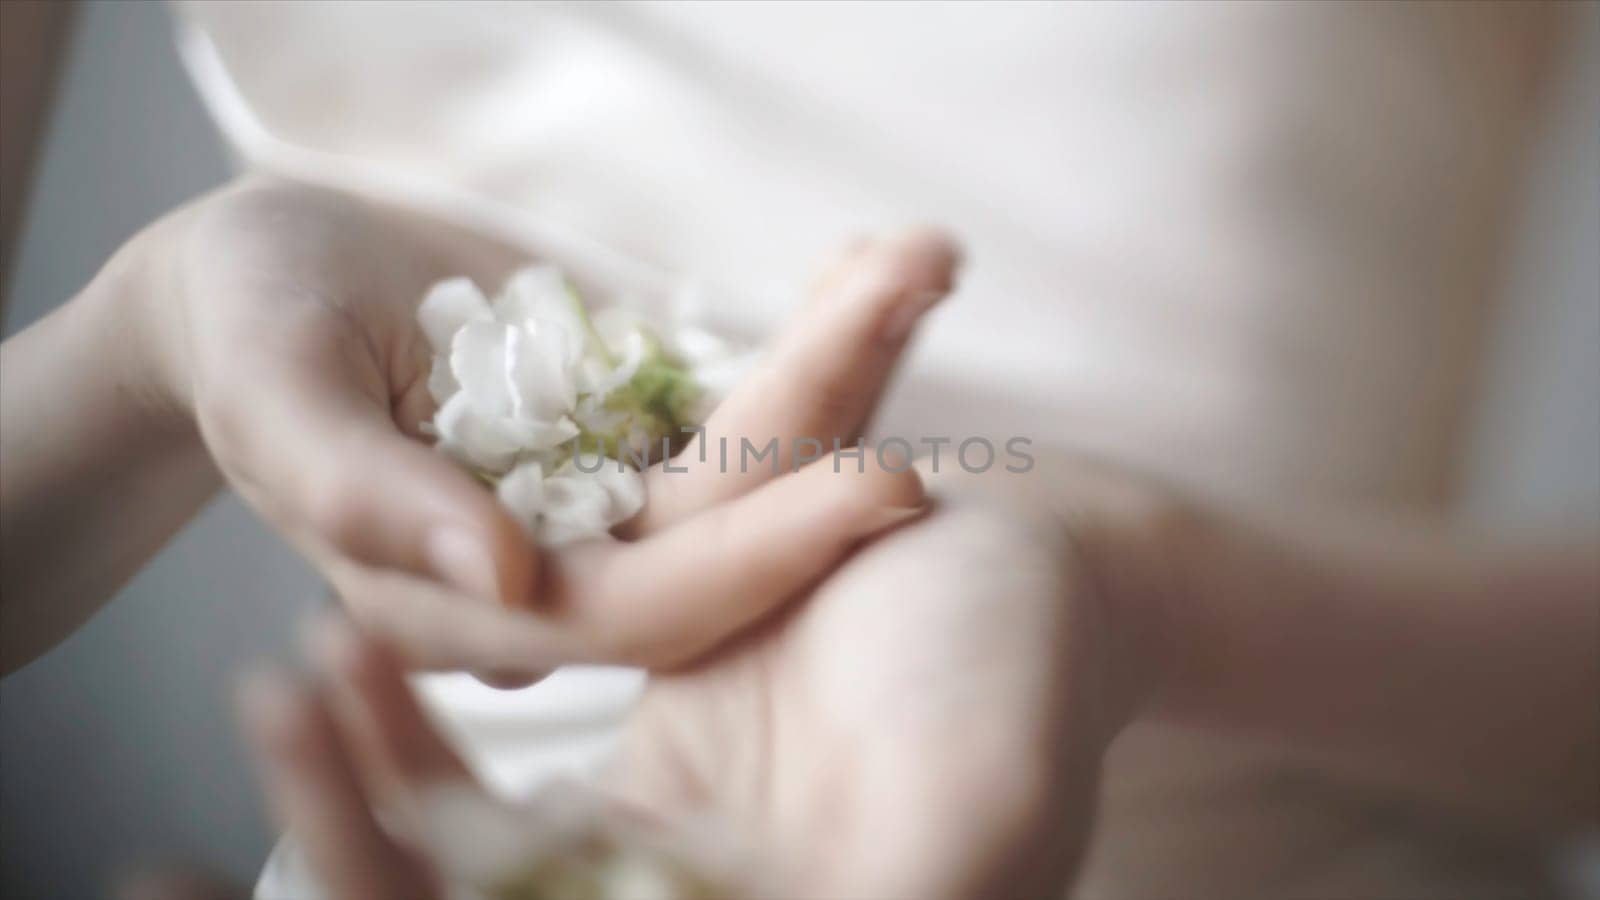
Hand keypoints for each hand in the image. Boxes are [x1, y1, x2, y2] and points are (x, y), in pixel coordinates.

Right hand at [133, 178, 956, 677]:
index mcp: (458, 607)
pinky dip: (807, 343)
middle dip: (833, 448)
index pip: (631, 614)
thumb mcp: (277, 389)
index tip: (883, 486)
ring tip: (920, 262)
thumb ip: (364, 494)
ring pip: (747, 474)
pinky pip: (738, 407)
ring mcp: (601, 510)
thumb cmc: (249, 322)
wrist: (276, 272)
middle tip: (932, 320)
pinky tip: (874, 270)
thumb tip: (494, 578)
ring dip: (841, 372)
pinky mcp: (635, 444)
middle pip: (721, 545)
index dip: (758, 562)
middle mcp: (550, 578)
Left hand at [239, 453, 1188, 897]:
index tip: (340, 841)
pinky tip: (347, 649)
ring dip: (363, 787)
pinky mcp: (642, 792)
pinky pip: (496, 795)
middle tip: (276, 716)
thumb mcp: (974, 808)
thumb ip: (899, 894)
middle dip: (359, 850)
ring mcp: (661, 870)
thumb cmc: (1020, 676)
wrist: (1028, 571)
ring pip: (467, 874)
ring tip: (288, 682)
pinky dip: (416, 736)